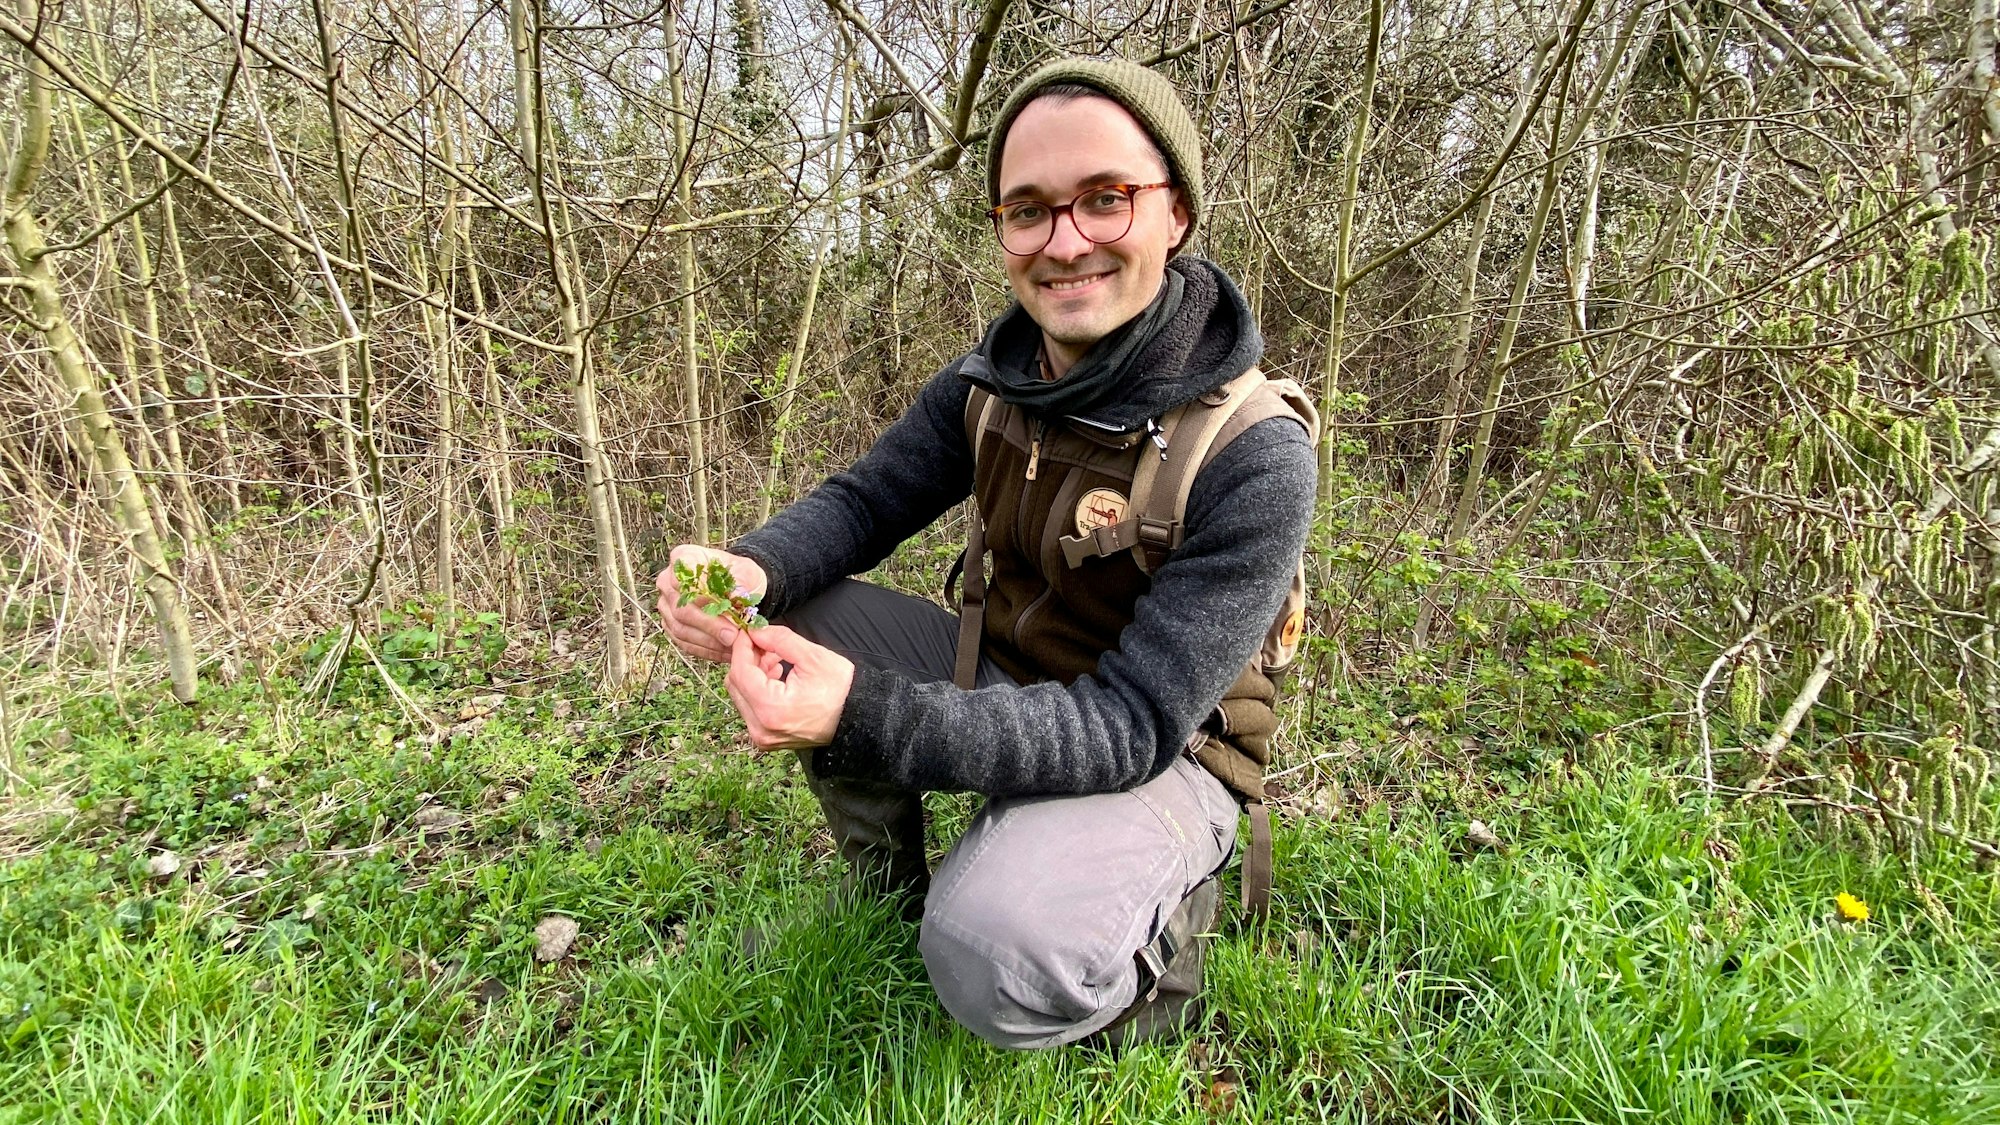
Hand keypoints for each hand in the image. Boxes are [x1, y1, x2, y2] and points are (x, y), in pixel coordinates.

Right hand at [655, 545, 767, 662]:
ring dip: (708, 641)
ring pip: (681, 629)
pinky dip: (706, 650)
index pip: (681, 577)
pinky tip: (725, 652)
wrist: (737, 588)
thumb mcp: (747, 570)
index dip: (702, 595)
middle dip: (709, 625)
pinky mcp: (671, 626)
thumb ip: (742, 580)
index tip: (726, 606)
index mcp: (683, 558)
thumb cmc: (739, 575)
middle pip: (681, 609)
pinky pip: (684, 643)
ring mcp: (666, 606)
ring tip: (733, 646)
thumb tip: (738, 595)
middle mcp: (667, 582)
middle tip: (732, 635)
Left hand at [724, 624, 853, 750]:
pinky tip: (776, 677)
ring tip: (775, 661)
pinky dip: (757, 689)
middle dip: (747, 659)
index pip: (740, 671)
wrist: (856, 720)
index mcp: (771, 709)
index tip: (749, 631)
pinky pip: (749, 708)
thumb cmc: (841, 692)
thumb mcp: (813, 657)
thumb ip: (780, 640)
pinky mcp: (766, 738)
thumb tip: (755, 630)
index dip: (742, 646)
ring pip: (740, 695)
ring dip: (752, 673)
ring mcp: (762, 736)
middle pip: (735, 684)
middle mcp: (761, 728)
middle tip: (766, 644)